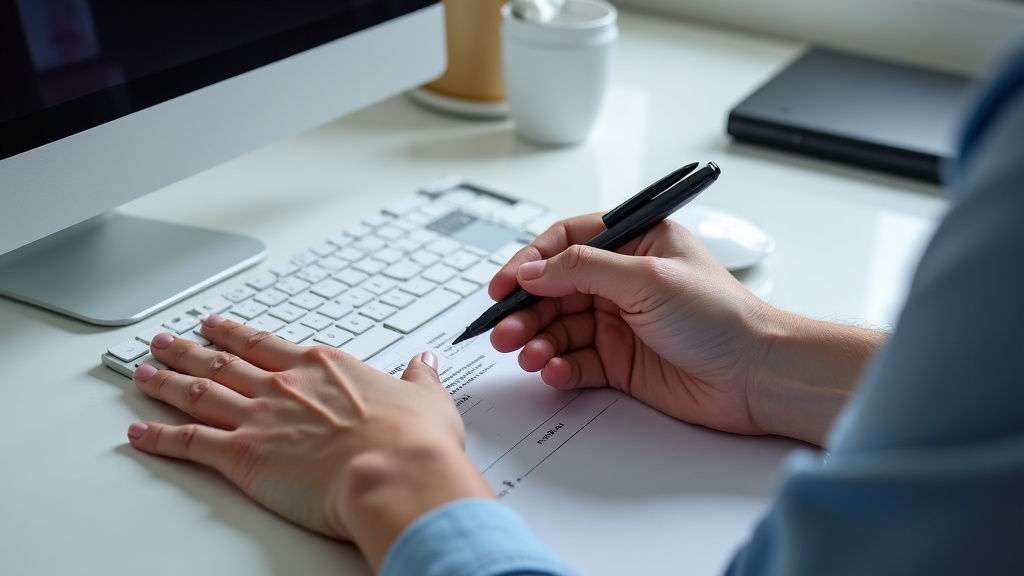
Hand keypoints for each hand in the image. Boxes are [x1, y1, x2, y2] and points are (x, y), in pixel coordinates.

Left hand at [126, 315, 491, 569]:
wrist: (395, 472)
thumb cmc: (412, 441)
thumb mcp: (427, 399)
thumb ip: (419, 378)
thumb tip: (425, 362)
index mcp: (323, 366)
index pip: (266, 343)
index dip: (236, 333)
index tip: (217, 325)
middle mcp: (284, 385)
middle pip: (222, 361)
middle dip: (188, 349)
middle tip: (165, 340)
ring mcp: (259, 417)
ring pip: (197, 392)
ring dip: (165, 381)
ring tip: (142, 372)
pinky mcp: (243, 456)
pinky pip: (189, 443)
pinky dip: (159, 438)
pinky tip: (139, 434)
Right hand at [489, 214, 881, 444]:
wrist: (756, 377)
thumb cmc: (721, 317)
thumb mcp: (647, 277)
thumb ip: (584, 269)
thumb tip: (533, 269)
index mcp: (634, 243)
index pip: (567, 242)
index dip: (530, 262)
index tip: (503, 285)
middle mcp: (622, 281)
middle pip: (554, 290)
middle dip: (526, 310)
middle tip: (504, 330)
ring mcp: (619, 323)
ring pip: (559, 328)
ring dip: (537, 340)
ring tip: (526, 355)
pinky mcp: (620, 362)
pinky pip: (576, 362)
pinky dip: (560, 367)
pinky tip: (555, 371)